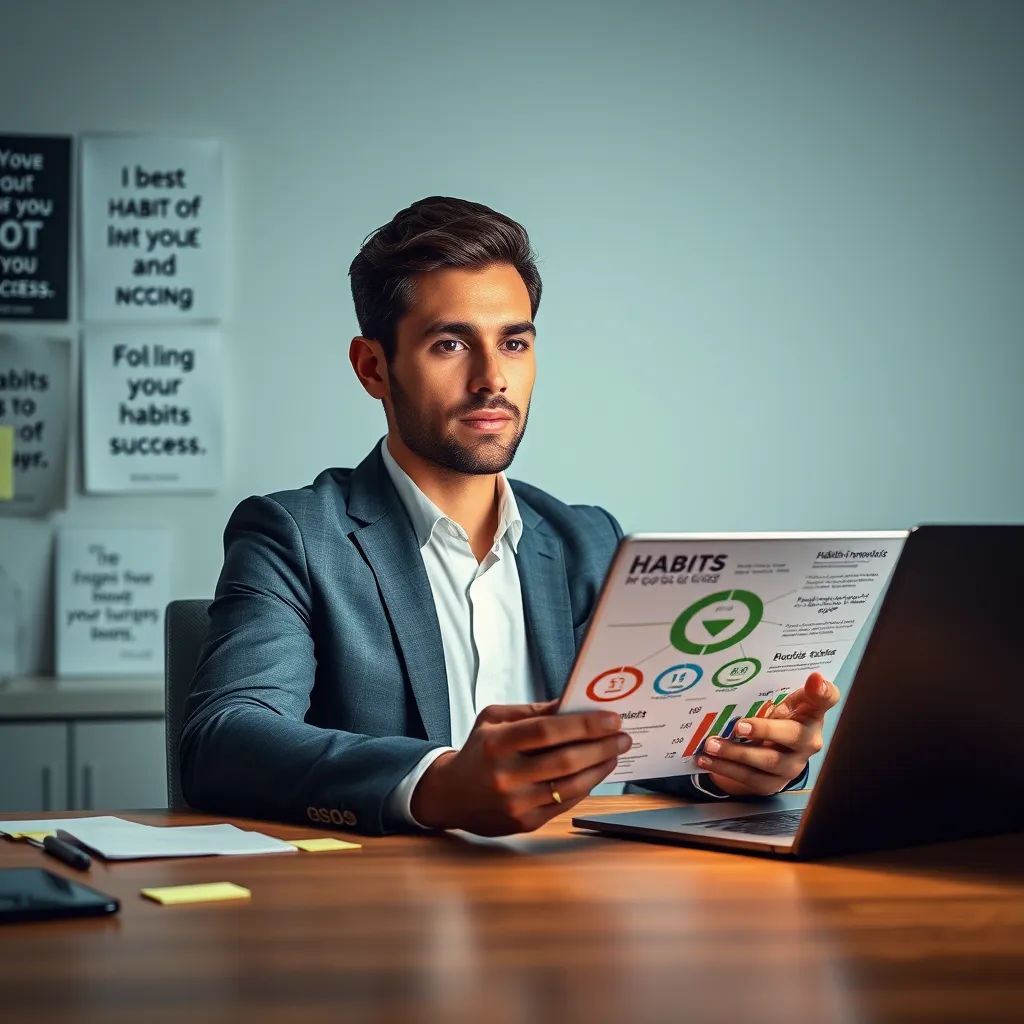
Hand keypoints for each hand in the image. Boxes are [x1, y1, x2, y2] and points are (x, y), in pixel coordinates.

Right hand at [411, 699, 630, 835]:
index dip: (584, 724)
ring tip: (614, 753)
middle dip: (601, 746)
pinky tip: (596, 772)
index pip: (547, 731)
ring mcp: (515, 803)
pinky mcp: (524, 823)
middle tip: (622, 736)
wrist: (450, 795)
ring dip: (599, 769)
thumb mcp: (495, 719)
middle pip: (565, 760)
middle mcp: (505, 775)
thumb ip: (533, 711)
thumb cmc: (478, 750)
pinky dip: (585, 786)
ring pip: (570, 786)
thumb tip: (572, 705)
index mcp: (497, 743)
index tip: (611, 718)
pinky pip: (565, 804)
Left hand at [695, 672, 838, 796]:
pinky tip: (707, 760)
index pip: (825, 699)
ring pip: (768, 761)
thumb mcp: (781, 699)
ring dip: (736, 753)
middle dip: (764, 730)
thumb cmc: (776, 718)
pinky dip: (726, 769)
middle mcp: (808, 742)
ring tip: (710, 745)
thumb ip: (784, 688)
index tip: (814, 679)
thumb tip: (812, 677)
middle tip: (737, 726)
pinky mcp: (773, 783)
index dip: (822, 691)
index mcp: (811, 713)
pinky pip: (750, 779)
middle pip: (792, 735)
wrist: (768, 750)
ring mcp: (792, 766)